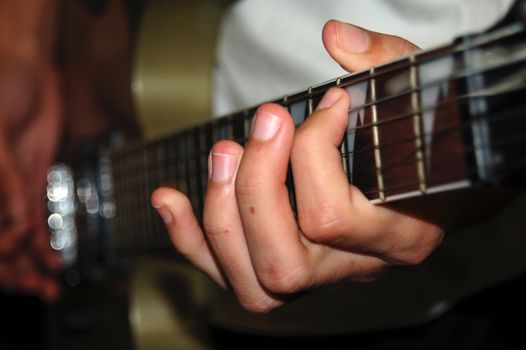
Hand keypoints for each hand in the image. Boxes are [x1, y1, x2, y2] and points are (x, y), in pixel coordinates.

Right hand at [0, 0, 62, 298]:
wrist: (29, 70)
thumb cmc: (2, 89)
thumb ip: (3, 184)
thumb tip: (12, 228)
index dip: (0, 257)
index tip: (20, 265)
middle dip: (17, 271)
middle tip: (40, 290)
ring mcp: (9, 191)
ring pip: (17, 238)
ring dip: (33, 264)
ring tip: (51, 285)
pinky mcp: (30, 182)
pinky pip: (35, 218)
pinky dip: (44, 241)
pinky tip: (55, 258)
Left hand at [152, 21, 443, 311]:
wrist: (437, 188)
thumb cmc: (427, 143)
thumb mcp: (419, 95)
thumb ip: (386, 63)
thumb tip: (337, 36)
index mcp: (401, 234)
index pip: (330, 218)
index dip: (313, 149)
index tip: (327, 102)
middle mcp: (357, 268)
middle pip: (285, 261)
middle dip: (257, 186)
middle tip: (264, 121)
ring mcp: (321, 276)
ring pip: (254, 280)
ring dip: (221, 213)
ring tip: (222, 151)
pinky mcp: (288, 270)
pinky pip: (231, 275)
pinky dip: (191, 238)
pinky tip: (169, 198)